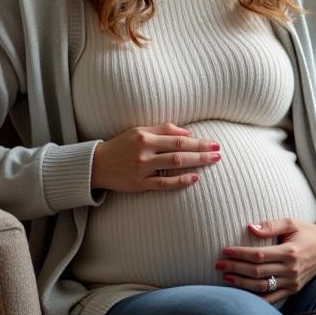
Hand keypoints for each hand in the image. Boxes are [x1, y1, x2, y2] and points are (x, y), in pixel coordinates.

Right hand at [91, 123, 220, 192]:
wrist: (96, 165)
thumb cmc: (121, 146)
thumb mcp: (139, 131)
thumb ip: (163, 129)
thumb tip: (188, 132)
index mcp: (145, 137)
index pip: (178, 138)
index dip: (198, 140)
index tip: (214, 142)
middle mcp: (144, 152)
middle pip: (179, 150)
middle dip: (202, 151)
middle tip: (219, 152)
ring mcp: (142, 169)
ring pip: (174, 165)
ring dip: (196, 163)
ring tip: (212, 161)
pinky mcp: (138, 185)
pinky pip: (163, 183)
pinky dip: (180, 181)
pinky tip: (194, 178)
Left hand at [215, 219, 315, 302]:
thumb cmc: (307, 232)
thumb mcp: (291, 222)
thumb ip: (271, 226)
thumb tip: (250, 228)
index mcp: (290, 251)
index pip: (259, 255)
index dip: (240, 254)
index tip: (225, 251)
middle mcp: (292, 269)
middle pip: (257, 272)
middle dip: (235, 268)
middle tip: (218, 265)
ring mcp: (293, 282)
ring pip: (261, 287)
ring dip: (241, 283)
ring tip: (226, 277)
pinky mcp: (293, 290)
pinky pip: (271, 298)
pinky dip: (255, 297)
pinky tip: (241, 292)